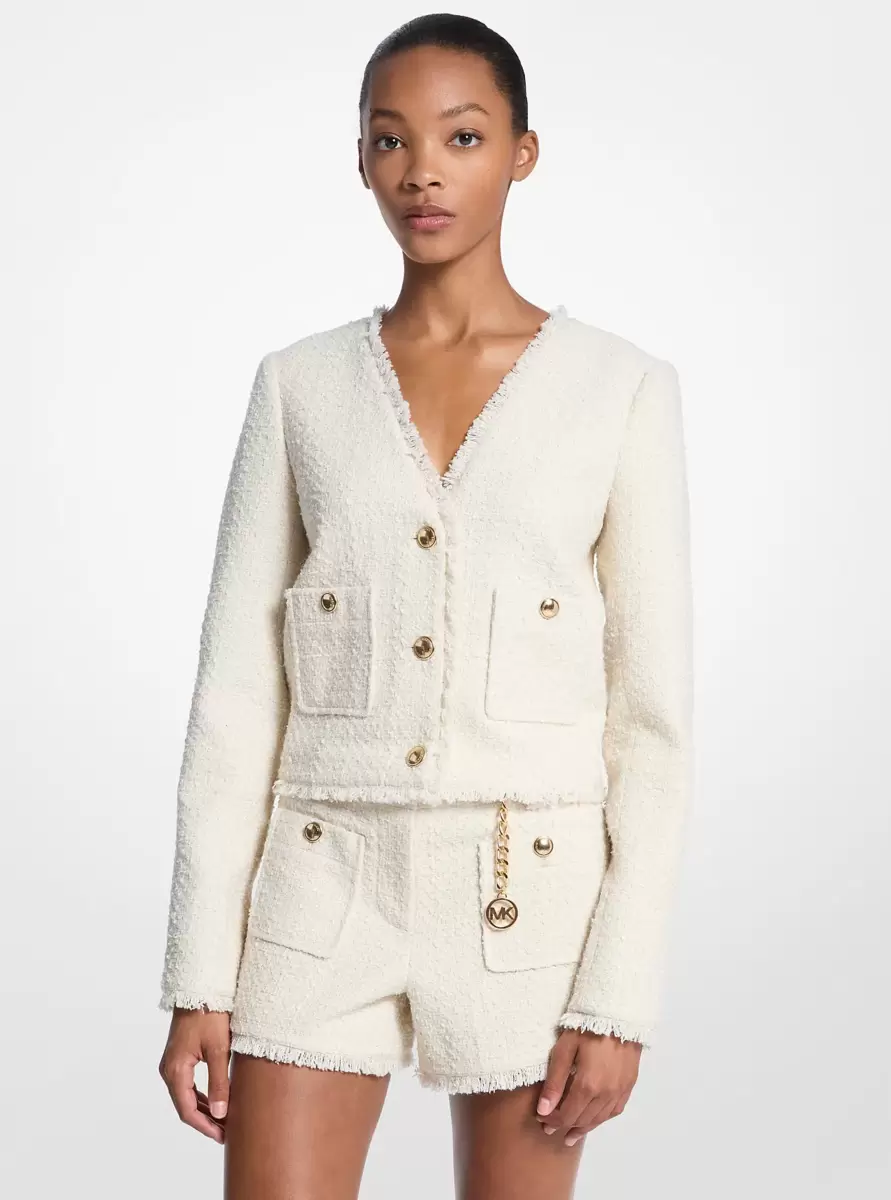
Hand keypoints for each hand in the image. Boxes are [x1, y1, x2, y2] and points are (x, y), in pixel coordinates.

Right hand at [158, 1006, 231, 1142]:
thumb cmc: (209, 1014)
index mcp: (175, 1071)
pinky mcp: (179, 1057)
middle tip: (226, 1132)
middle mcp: (168, 1070)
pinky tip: (216, 1100)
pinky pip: (188, 1084)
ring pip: (186, 1096)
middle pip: (185, 1106)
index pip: (187, 1111)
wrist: (200, 987)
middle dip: (205, 1121)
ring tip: (224, 1121)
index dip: (205, 1127)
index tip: (223, 1136)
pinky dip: (201, 1096)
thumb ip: (219, 1082)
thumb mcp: (219, 1049)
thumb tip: (221, 1114)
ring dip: (204, 1109)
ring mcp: (172, 1064)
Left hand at [535, 1028, 641, 1145]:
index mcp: (588, 1086)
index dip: (552, 1121)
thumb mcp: (564, 1050)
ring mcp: (620, 1091)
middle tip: (550, 1128)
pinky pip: (614, 1110)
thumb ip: (555, 1082)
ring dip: (583, 1127)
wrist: (617, 1012)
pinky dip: (602, 1118)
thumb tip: (543, 1110)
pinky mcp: (629, 1084)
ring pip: (599, 1119)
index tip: (541, 1120)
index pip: (567, 1115)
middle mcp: (606, 1094)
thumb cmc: (585, 1027)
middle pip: (582, 1119)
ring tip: (571, 1135)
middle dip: (564, 1126)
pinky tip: (594, 1119)